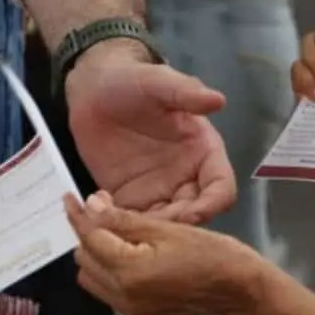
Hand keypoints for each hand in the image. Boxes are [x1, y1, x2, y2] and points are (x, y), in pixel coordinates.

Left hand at [65, 41, 234, 224]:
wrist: (94, 89)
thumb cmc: (133, 81)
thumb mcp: (159, 82)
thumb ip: (186, 93)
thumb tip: (218, 100)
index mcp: (204, 153)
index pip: (221, 189)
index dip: (211, 205)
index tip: (190, 215)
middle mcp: (187, 178)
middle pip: (194, 215)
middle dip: (176, 227)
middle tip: (149, 229)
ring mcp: (158, 192)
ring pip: (165, 226)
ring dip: (149, 233)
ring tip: (123, 227)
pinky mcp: (130, 199)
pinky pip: (133, 224)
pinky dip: (123, 229)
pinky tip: (103, 220)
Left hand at [65, 192, 268, 314]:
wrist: (239, 290)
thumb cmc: (211, 252)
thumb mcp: (167, 228)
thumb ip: (124, 219)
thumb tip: (91, 206)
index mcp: (129, 271)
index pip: (91, 238)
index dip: (80, 216)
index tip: (70, 198)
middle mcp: (123, 296)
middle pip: (85, 260)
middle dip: (90, 235)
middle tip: (104, 214)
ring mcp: (130, 311)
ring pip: (93, 279)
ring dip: (97, 256)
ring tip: (117, 236)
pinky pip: (110, 292)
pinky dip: (112, 273)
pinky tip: (132, 258)